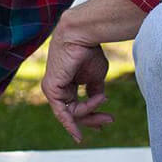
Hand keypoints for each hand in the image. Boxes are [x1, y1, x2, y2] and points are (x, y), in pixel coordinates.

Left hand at [42, 19, 113, 143]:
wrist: (82, 37)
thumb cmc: (89, 52)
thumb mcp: (96, 76)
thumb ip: (94, 91)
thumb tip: (98, 101)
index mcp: (66, 85)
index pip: (77, 107)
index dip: (92, 116)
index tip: (108, 120)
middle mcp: (57, 89)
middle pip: (74, 113)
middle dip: (93, 119)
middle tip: (110, 120)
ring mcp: (52, 90)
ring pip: (72, 113)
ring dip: (90, 110)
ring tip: (103, 99)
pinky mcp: (51, 89)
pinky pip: (63, 111)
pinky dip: (75, 117)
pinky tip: (84, 125)